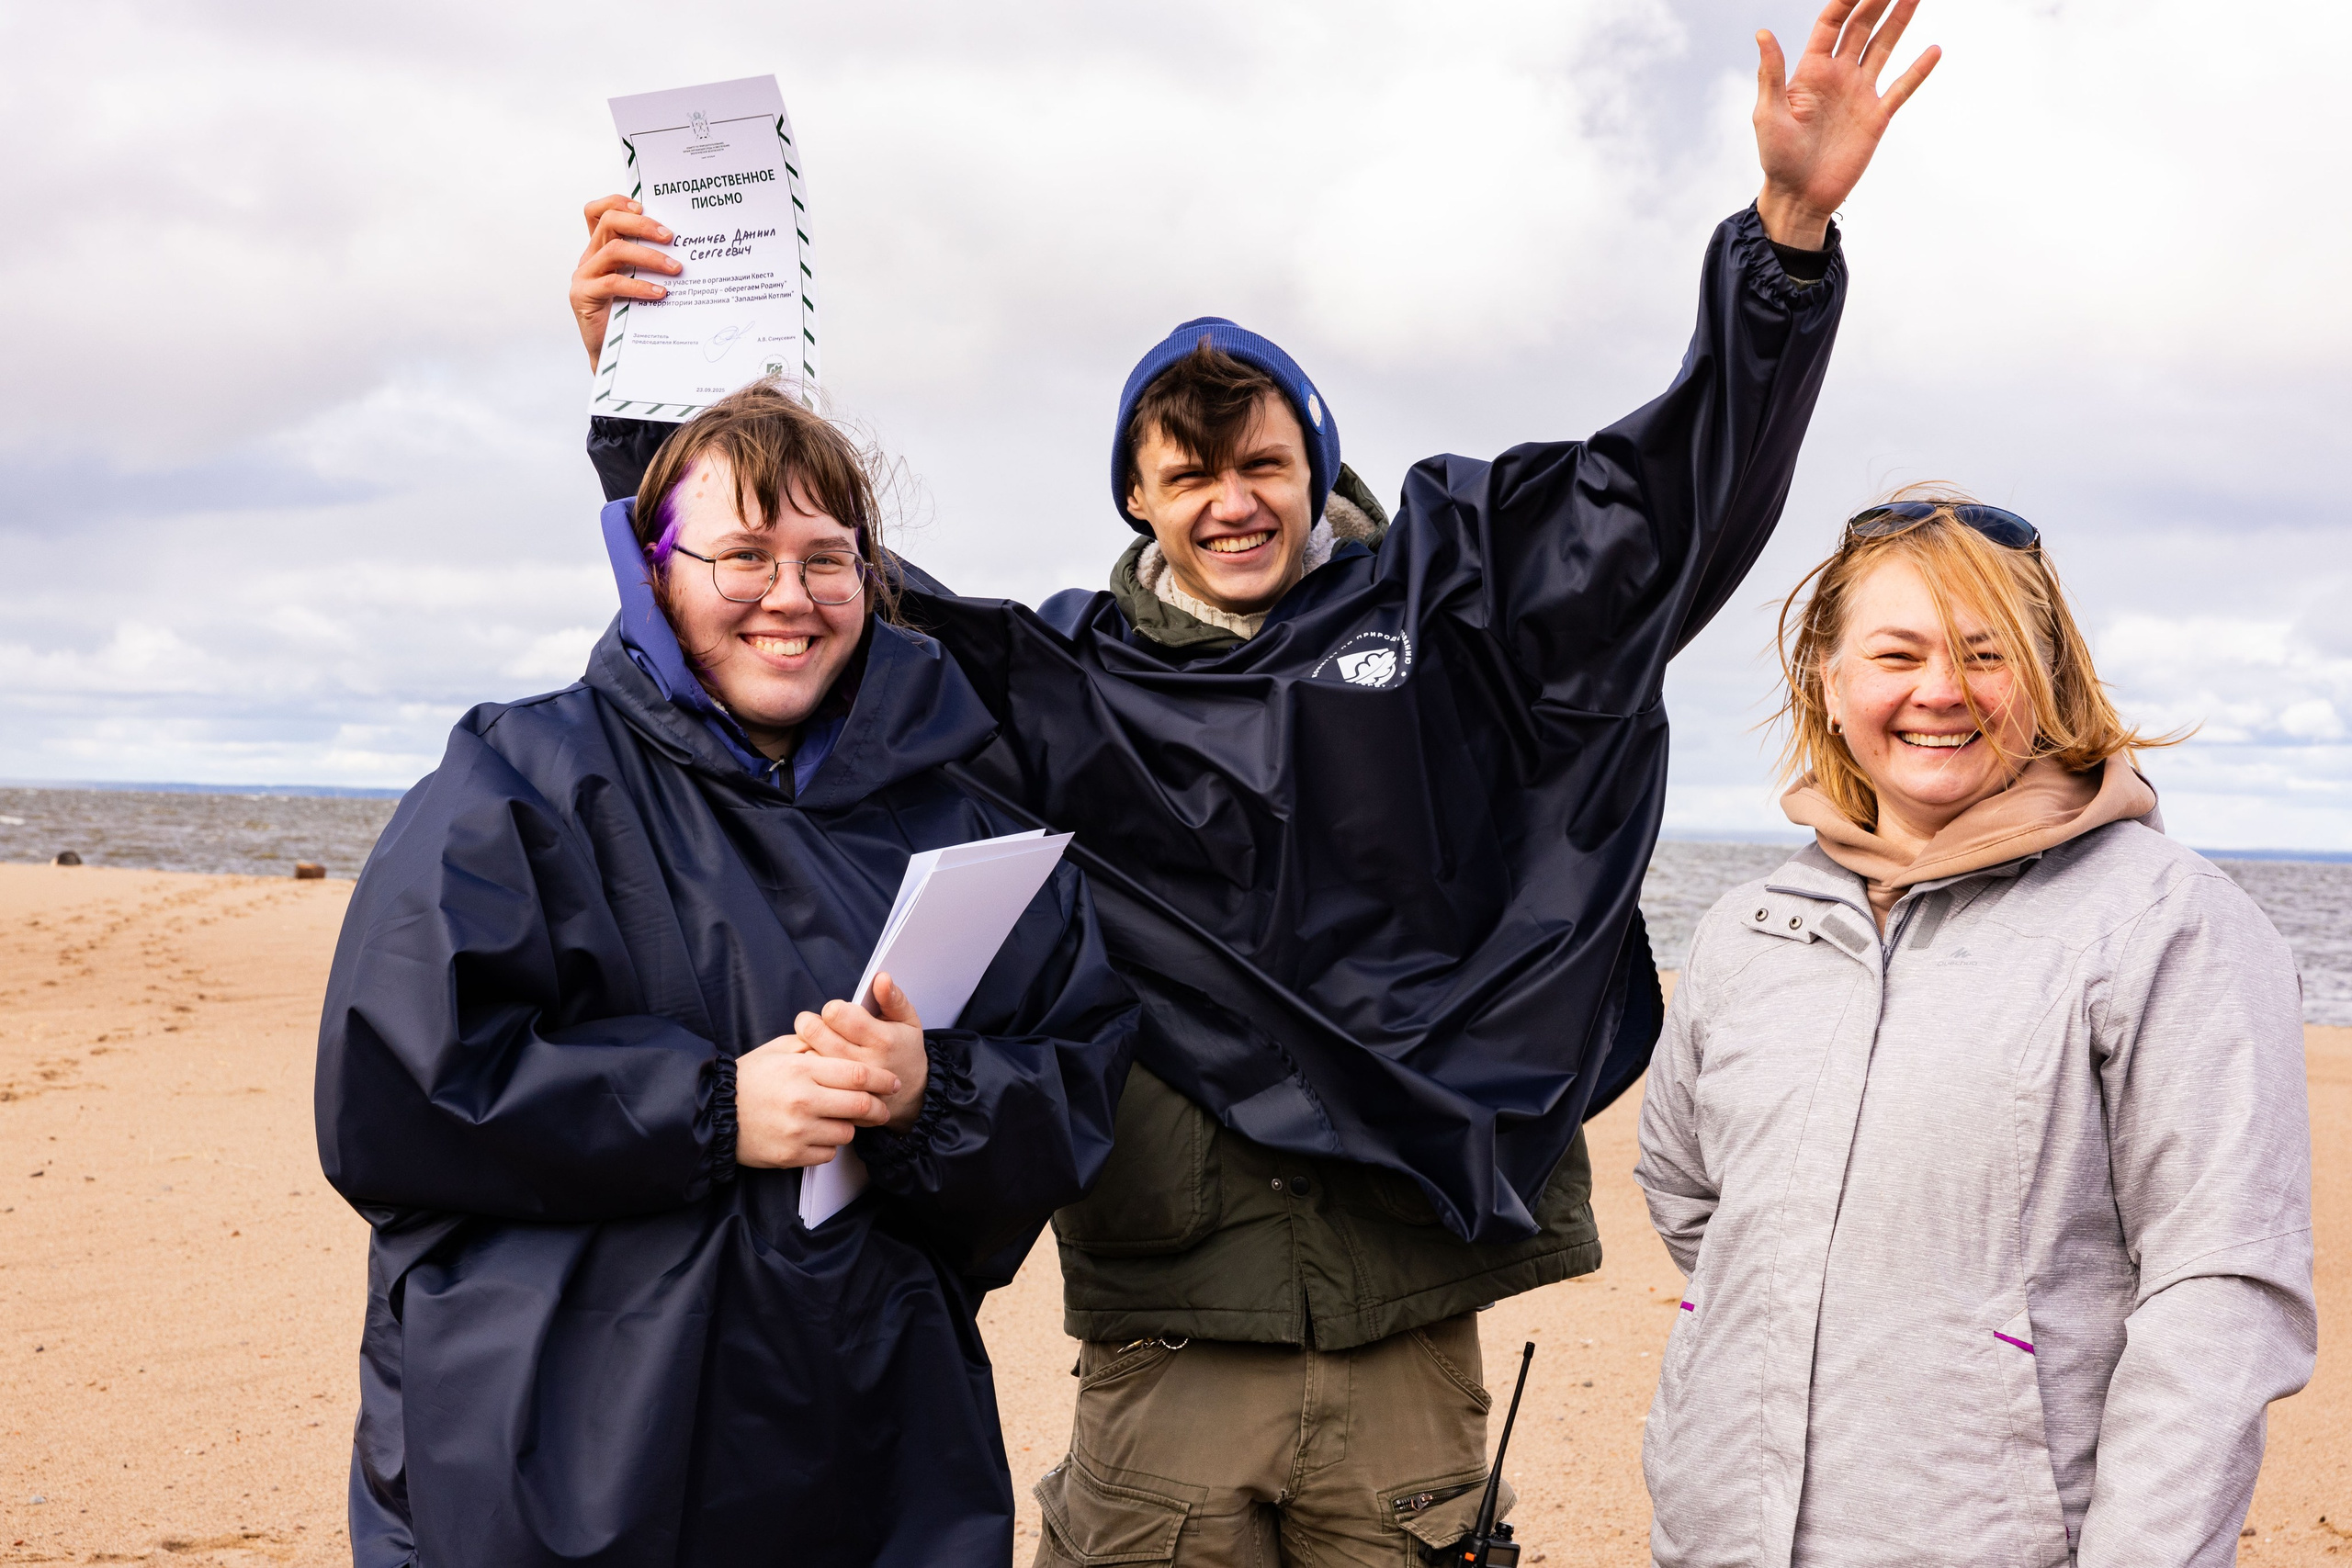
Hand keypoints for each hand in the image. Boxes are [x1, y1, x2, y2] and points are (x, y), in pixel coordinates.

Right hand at [570, 194, 682, 370]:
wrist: (613, 356)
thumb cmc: (634, 316)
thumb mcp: (642, 282)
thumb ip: (650, 263)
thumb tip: (688, 246)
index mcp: (600, 248)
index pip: (598, 212)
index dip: (617, 202)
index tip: (644, 207)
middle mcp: (589, 257)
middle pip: (608, 223)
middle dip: (642, 225)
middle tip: (671, 237)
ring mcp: (583, 276)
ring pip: (614, 250)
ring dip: (649, 256)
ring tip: (676, 268)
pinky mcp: (583, 297)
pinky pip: (612, 283)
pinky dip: (639, 285)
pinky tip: (661, 293)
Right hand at [733, 1035, 898, 1167]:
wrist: (714, 1114)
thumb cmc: (748, 1079)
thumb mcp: (777, 1050)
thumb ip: (811, 1044)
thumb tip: (841, 1038)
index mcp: (802, 1070)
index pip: (857, 1074)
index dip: (882, 1079)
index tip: (893, 1082)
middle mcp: (803, 1101)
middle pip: (861, 1106)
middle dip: (879, 1108)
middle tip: (883, 1108)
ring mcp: (798, 1131)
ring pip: (847, 1133)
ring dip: (849, 1127)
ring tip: (838, 1119)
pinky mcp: (791, 1156)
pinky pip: (827, 1154)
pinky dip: (828, 1146)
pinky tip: (816, 1135)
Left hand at [792, 974, 928, 1132]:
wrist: (911, 1097)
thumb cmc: (905, 1050)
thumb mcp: (909, 1022)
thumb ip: (894, 999)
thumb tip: (881, 978)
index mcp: (882, 1040)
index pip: (837, 1014)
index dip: (833, 1008)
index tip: (839, 1013)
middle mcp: (862, 1063)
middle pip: (815, 1032)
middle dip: (811, 1022)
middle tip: (819, 1024)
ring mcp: (847, 1085)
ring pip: (808, 1054)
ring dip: (808, 1045)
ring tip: (820, 1044)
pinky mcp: (837, 1098)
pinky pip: (811, 1077)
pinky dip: (809, 1067)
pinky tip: (818, 1064)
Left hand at [1753, 0, 1940, 249]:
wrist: (1799, 197)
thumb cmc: (1776, 158)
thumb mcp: (1768, 114)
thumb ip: (1771, 73)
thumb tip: (1763, 33)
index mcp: (1810, 71)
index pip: (1831, 24)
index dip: (1846, 0)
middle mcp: (1838, 76)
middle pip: (1861, 27)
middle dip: (1877, 1)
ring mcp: (1859, 94)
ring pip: (1883, 47)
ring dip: (1899, 20)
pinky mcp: (1877, 117)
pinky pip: (1902, 88)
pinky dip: (1918, 70)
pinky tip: (1933, 49)